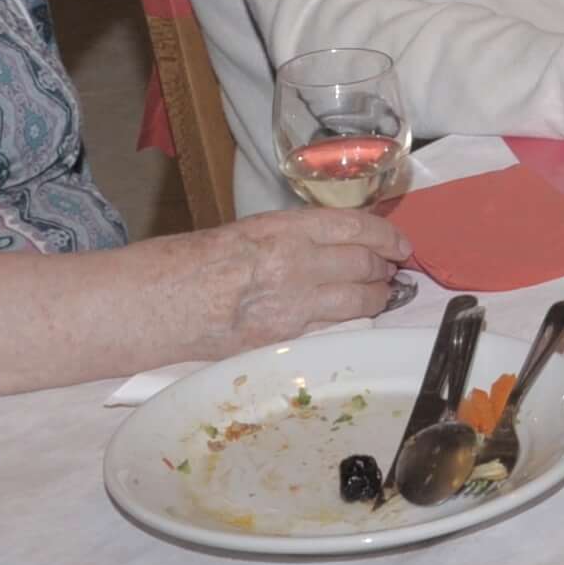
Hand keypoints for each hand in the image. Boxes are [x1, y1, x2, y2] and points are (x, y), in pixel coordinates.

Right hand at [195, 204, 412, 346]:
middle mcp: (296, 263)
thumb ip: (294, 235)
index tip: (400, 243)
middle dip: (385, 267)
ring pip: (358, 300)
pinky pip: (333, 326)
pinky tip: (355, 316)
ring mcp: (293, 304)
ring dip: (378, 297)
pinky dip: (350, 319)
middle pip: (364, 264)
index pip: (355, 226)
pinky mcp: (286, 338)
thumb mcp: (251, 230)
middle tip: (391, 269)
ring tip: (382, 293)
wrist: (163, 301)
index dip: (387, 235)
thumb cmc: (197, 260)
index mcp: (286, 228)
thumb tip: (334, 242)